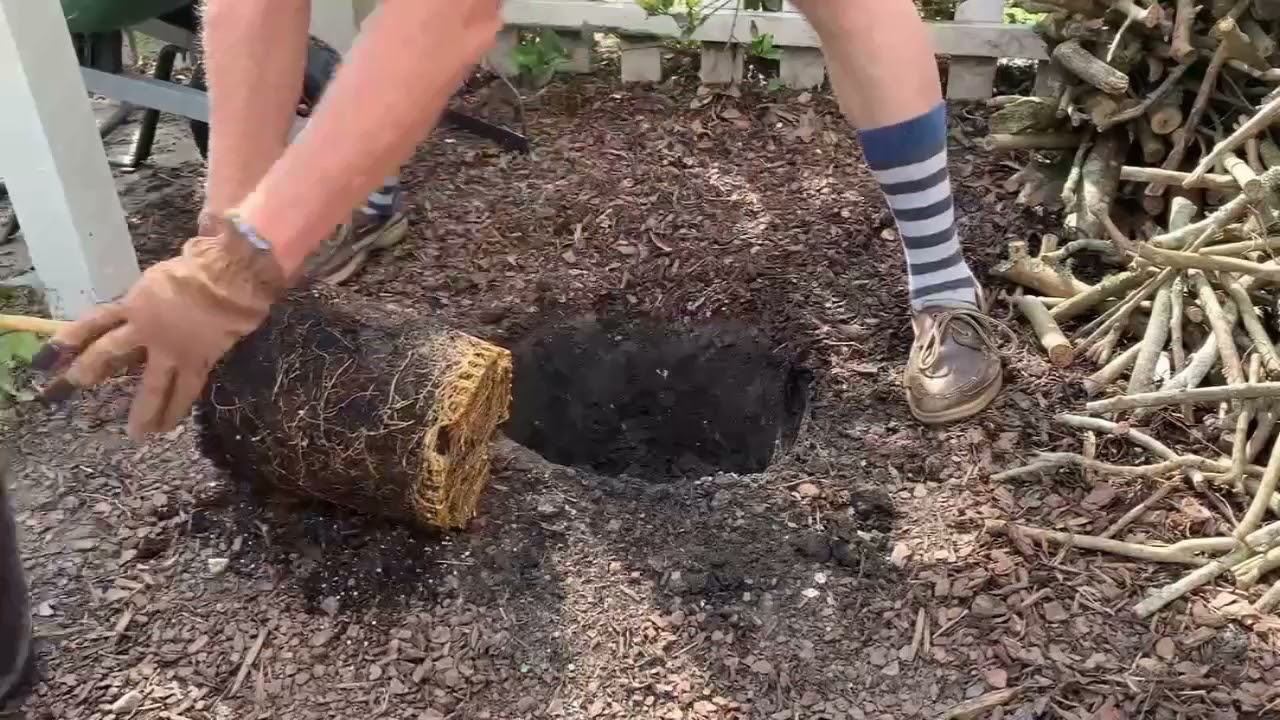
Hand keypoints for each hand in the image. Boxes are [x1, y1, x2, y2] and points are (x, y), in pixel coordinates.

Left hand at [31, 218, 288, 438]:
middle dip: (87, 372)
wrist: (228, 278)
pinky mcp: (197, 360)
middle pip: (109, 354)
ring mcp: (171, 350)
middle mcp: (145, 330)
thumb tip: (139, 310)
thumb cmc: (198, 269)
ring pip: (153, 386)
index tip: (43, 359)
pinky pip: (186, 390)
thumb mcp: (159, 280)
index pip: (93, 324)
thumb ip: (147, 297)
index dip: (67, 339)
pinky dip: (177, 408)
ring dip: (143, 411)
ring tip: (137, 433)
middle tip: (69, 389)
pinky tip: (169, 426)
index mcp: (134, 305)